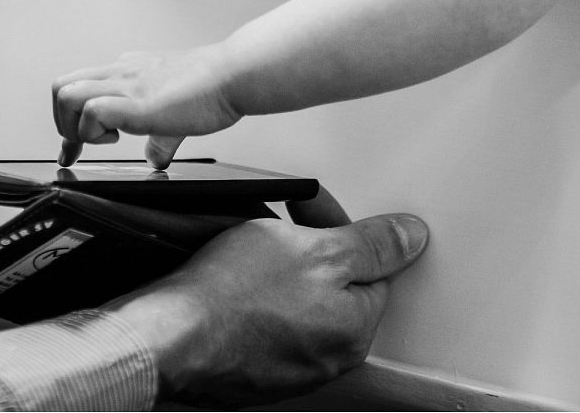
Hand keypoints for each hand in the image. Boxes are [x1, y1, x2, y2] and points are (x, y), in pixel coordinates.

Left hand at [53, 47, 238, 167]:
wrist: (233, 75)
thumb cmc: (213, 88)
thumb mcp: (175, 115)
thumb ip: (161, 137)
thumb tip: (156, 158)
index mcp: (128, 72)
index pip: (79, 87)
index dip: (68, 123)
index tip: (70, 152)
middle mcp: (120, 73)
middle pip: (60, 87)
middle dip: (63, 123)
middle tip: (84, 147)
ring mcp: (124, 85)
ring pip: (65, 94)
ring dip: (75, 126)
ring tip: (105, 139)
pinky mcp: (134, 101)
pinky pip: (91, 110)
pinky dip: (94, 131)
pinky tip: (119, 138)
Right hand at [103, 205, 429, 405]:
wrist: (166, 338)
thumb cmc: (233, 298)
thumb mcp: (317, 249)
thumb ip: (372, 244)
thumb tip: (412, 237)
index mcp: (355, 329)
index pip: (371, 266)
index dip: (341, 225)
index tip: (312, 210)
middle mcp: (327, 357)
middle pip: (334, 284)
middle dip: (310, 246)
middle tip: (277, 225)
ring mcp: (287, 367)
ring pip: (297, 300)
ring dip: (280, 268)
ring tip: (248, 248)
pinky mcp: (249, 368)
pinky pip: (263, 320)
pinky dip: (252, 295)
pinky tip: (230, 280)